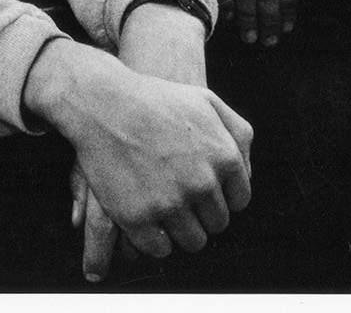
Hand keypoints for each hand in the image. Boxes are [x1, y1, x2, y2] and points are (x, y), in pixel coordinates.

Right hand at [28, 42, 251, 281]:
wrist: (102, 102)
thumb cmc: (155, 100)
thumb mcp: (206, 100)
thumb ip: (238, 133)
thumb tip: (248, 172)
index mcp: (224, 157)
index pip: (239, 201)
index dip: (221, 196)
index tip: (202, 188)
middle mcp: (202, 183)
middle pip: (217, 224)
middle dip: (202, 213)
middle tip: (179, 197)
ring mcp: (170, 203)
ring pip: (193, 242)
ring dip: (181, 230)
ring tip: (163, 209)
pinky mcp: (138, 218)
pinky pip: (160, 249)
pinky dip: (155, 240)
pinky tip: (147, 220)